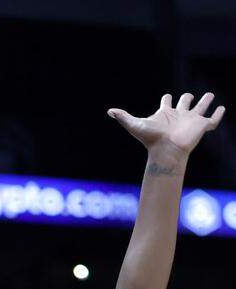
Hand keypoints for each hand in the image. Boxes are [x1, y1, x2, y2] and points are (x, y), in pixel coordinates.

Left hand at [108, 93, 224, 160]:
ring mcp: (191, 120)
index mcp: (165, 114)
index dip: (167, 99)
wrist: (166, 150)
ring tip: (210, 95)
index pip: (167, 102)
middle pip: (185, 102)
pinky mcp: (202, 126)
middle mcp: (179, 115)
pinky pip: (213, 120)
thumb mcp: (135, 125)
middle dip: (186, 98)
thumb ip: (123, 117)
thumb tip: (109, 111)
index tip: (167, 96)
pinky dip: (218, 114)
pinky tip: (221, 108)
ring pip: (201, 108)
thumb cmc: (151, 139)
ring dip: (205, 101)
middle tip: (188, 96)